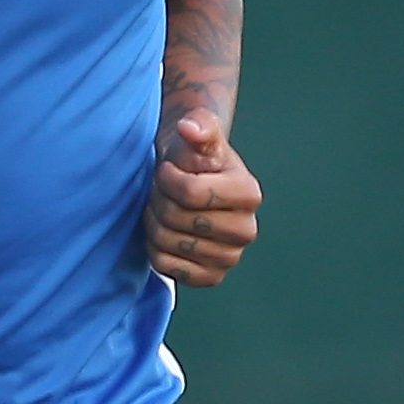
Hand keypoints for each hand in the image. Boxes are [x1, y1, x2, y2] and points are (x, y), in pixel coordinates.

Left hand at [145, 114, 261, 286]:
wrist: (189, 186)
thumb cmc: (192, 159)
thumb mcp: (197, 137)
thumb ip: (199, 126)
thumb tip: (190, 128)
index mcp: (249, 194)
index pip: (190, 193)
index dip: (166, 179)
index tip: (167, 170)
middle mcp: (246, 231)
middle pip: (176, 219)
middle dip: (159, 200)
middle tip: (163, 191)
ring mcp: (230, 258)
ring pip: (167, 243)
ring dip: (154, 222)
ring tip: (163, 209)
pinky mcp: (211, 277)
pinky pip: (166, 267)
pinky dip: (155, 249)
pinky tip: (165, 232)